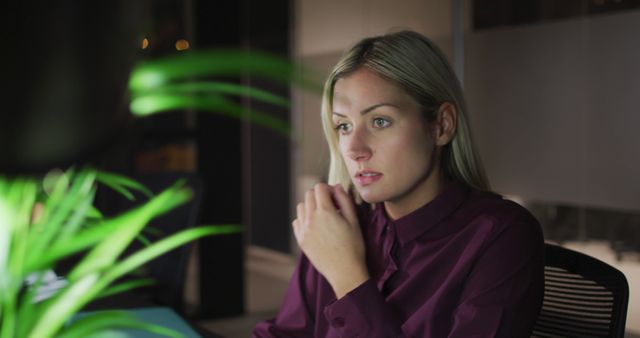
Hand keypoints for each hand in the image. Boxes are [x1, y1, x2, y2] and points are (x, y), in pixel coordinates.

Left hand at [292, 183, 368, 298]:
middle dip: (320, 195)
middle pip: (309, 195)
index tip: (336, 197)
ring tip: (323, 216)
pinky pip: (297, 222)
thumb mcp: (354, 221)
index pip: (320, 188)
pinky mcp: (301, 240)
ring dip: (310, 206)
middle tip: (331, 206)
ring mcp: (304, 230)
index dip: (329, 189)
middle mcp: (311, 219)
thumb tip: (337, 187)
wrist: (345, 272)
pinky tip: (315, 226)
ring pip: (301, 207)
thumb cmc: (353, 247)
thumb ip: (345, 200)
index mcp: (325, 212)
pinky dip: (304, 219)